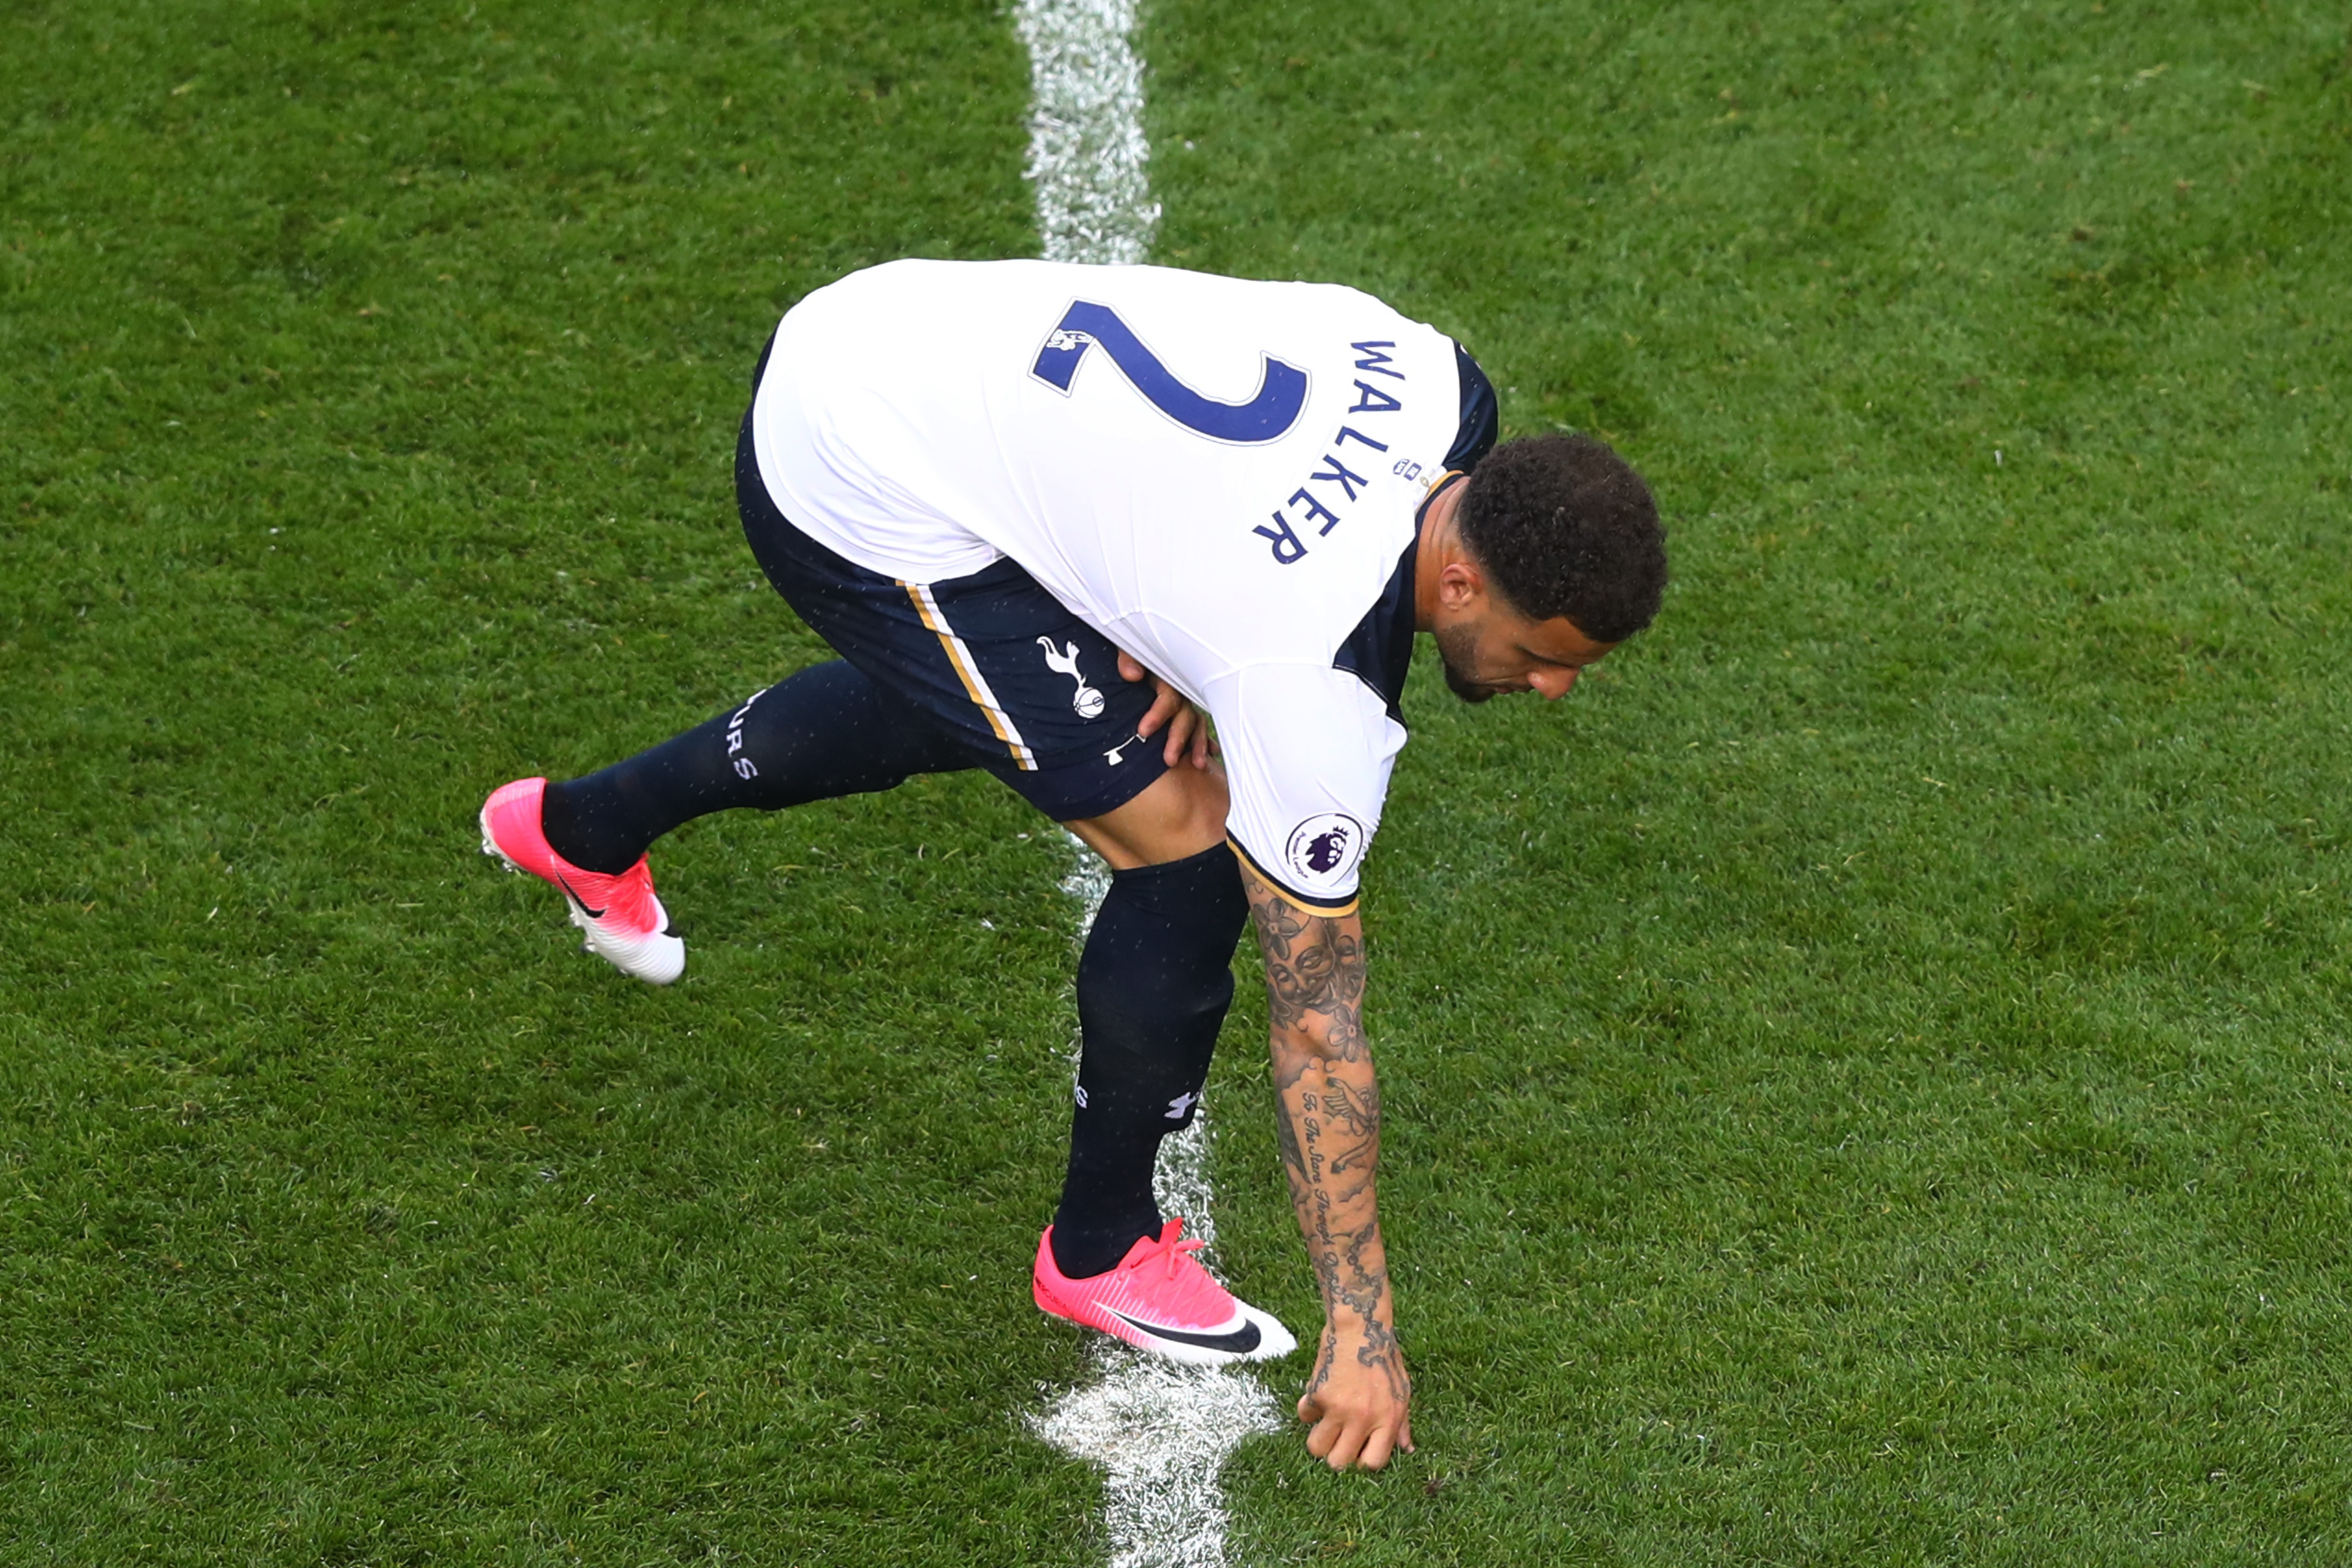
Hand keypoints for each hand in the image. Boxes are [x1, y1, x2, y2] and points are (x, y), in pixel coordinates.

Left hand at [1118, 649, 1213, 769]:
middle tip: (1168, 760)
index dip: (1158, 714)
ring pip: (1195, 723)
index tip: (1143, 731)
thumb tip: (1132, 675)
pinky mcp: (1183, 712)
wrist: (1135, 647)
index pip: (1168, 696)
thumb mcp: (1127, 648)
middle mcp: (1177, 690)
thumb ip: (1128, 657)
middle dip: (1179, 738)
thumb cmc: (1130, 653)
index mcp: (1164, 676)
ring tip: (1198, 764)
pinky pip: (1198, 728)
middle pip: (1184, 714)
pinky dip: (1203, 742)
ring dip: (1197, 744)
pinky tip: (1209, 755)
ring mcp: (1182, 702)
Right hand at [1298, 1319, 1412, 1471]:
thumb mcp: (1402, 1391)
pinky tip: (1318, 1394)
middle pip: (1340, 1462)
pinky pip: (1304, 1416)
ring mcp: (1340, 1409)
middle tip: (1336, 1439)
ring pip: (1316, 1447)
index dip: (1362, 1461)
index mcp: (1388, 1420)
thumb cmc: (1384, 1358)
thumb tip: (1406, 1449)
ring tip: (1324, 1422)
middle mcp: (1365, 1419)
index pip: (1373, 1463)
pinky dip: (1308, 1408)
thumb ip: (1402, 1423)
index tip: (1357, 1451)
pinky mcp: (1319, 1395)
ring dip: (1317, 1437)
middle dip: (1335, 1455)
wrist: (1361, 1327)